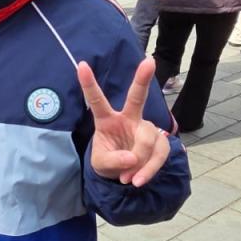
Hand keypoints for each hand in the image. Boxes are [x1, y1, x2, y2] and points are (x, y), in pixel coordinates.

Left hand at [78, 57, 170, 187]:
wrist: (123, 175)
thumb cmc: (108, 162)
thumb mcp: (101, 164)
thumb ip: (113, 161)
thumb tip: (133, 159)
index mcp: (107, 120)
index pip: (97, 101)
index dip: (89, 84)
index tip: (81, 65)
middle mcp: (128, 118)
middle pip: (137, 97)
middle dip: (142, 79)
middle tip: (149, 61)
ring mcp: (145, 129)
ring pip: (148, 139)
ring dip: (140, 162)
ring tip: (127, 179)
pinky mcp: (159, 141)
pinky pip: (160, 153)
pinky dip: (150, 169)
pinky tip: (138, 180)